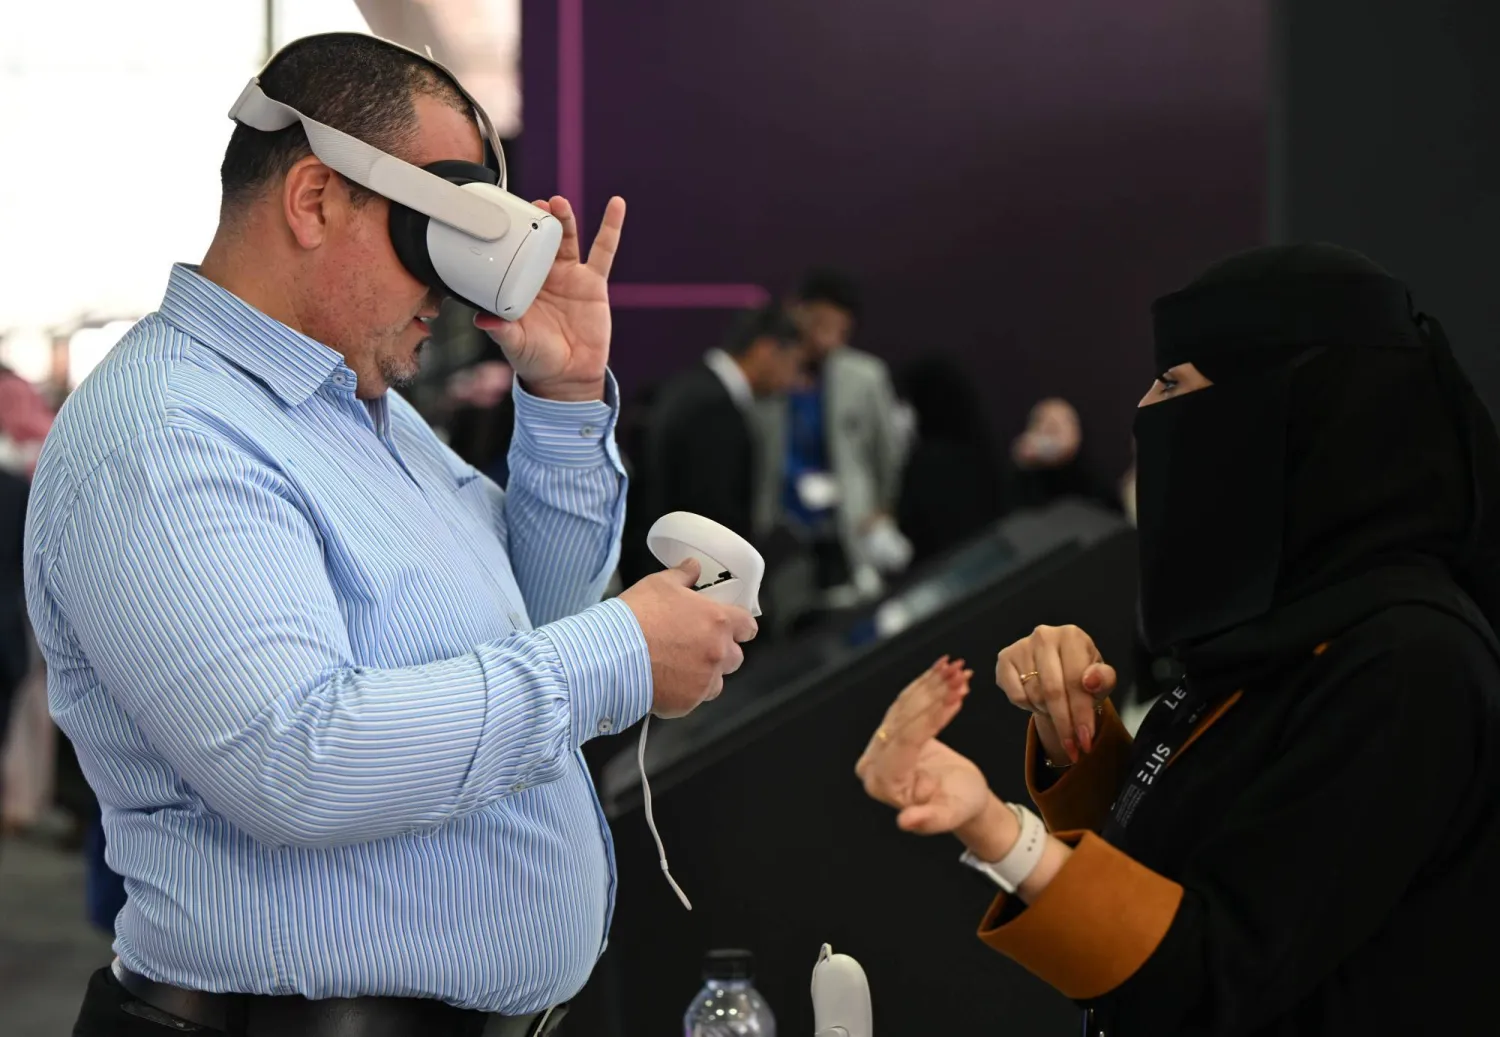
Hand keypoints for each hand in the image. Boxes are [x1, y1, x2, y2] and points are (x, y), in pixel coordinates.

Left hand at [475, 195, 624, 401]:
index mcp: (521, 285)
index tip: (508, 215)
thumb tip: (482, 321)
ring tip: (558, 203)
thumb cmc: (536, 360)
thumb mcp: (515, 344)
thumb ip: (501, 331)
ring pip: (566, 239)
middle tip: (533, 204)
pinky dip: (611, 227)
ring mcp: (569, 276)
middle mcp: (544, 276)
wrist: (568, 376)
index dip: (513, 233)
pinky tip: (616, 205)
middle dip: (537, 219)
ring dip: (563, 218)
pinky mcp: (593, 282)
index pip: (515, 251)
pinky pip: (604, 251)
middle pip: (540, 239)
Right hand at [619, 560, 758, 717]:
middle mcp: (718, 653)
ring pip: (716, 682)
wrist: (611, 653)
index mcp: (718, 621)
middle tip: (696, 646)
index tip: (732, 627)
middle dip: (720, 652)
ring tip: (678, 668)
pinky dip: (684, 693)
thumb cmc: (637, 616)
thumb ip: (683, 575)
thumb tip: (693, 567)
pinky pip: (694, 699)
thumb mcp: (659, 584)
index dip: (740, 626)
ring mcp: (704, 680)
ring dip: (704, 675)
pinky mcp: (688, 703)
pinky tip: (664, 682)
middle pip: (735, 657)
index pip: (748, 626)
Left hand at [855, 658, 994, 839]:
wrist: (962, 799)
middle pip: (904, 720)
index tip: (957, 694)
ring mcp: (878, 747)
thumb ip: (928, 820)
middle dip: (934, 694)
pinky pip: (906, 702)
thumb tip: (905, 822)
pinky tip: (944, 667)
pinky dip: (926, 684)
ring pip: (905, 706)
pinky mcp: (888, 733)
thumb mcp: (948, 815)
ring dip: (933, 684)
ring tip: (958, 668)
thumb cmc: (959, 808)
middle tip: (961, 673)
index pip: (906, 741)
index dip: (932, 716)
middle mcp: (873, 765)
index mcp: (884, 785)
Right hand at [996, 625, 1115, 764]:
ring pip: (1034, 695)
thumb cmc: (1082, 674)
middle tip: (1072, 748)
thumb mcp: (1101, 679)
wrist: (1058, 668)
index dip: (1081, 713)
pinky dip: (1029, 706)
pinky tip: (1039, 700)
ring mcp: (1021, 646)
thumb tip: (1091, 680)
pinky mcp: (1004, 659)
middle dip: (1064, 724)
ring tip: (1057, 712)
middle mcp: (1044, 635)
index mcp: (1072, 636)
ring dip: (1048, 713)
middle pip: (1052, 691)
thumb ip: (1103, 679)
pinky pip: (1016, 695)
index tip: (1085, 739)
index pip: (1075, 681)